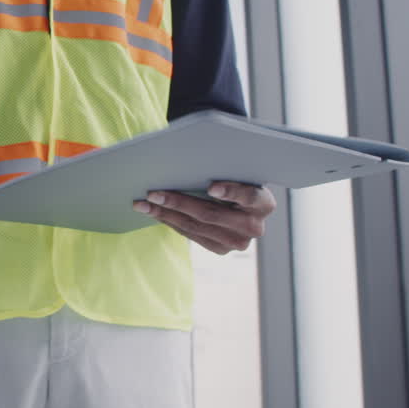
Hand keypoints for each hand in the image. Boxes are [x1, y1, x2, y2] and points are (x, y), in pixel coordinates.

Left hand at [133, 182, 275, 254]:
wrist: (242, 203)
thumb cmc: (235, 178)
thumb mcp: (236, 172)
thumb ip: (222, 169)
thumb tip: (185, 158)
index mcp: (264, 203)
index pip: (249, 197)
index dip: (231, 191)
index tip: (211, 187)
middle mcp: (254, 227)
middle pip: (212, 214)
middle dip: (178, 202)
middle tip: (153, 192)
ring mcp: (238, 242)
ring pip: (196, 227)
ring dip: (165, 214)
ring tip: (143, 203)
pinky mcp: (221, 249)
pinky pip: (191, 235)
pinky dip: (170, 221)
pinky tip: (153, 212)